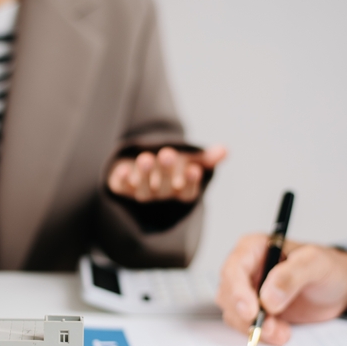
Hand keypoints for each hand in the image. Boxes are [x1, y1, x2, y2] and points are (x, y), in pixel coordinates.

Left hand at [107, 145, 226, 202]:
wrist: (142, 169)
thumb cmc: (171, 165)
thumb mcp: (190, 160)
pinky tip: (124, 168)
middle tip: (167, 154)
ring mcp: (141, 193)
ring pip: (143, 190)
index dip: (190, 182)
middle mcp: (161, 196)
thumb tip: (225, 150)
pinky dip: (121, 180)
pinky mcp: (122, 188)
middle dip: (165, 172)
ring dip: (144, 175)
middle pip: (164, 189)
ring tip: (145, 158)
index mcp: (179, 192)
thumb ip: (207, 158)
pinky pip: (121, 188)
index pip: (187, 193)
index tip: (194, 170)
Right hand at [216, 234, 346, 345]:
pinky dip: (260, 333)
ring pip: (234, 312)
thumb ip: (292, 275)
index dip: (238, 292)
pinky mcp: (254, 310)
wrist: (340, 288)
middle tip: (271, 328)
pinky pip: (244, 325)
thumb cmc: (328, 268)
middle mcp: (246, 268)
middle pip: (228, 293)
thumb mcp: (316, 263)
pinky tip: (281, 332)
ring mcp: (247, 291)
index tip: (251, 312)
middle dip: (247, 315)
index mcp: (254, 248)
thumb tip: (268, 298)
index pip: (234, 269)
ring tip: (282, 331)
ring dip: (255, 327)